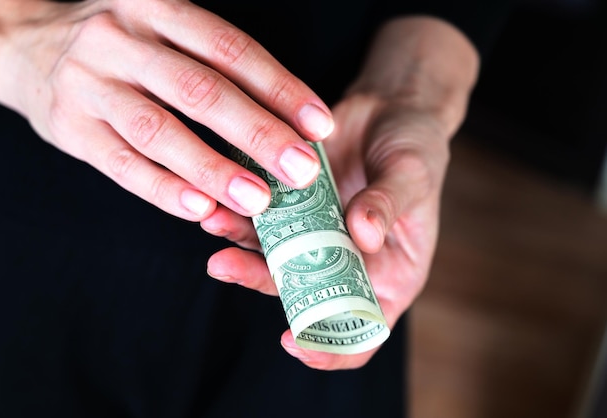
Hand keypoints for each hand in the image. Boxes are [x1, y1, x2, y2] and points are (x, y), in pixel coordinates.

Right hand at [0, 0, 333, 219]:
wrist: (26, 46)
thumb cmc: (121, 47)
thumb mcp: (161, 32)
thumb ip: (210, 68)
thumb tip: (281, 124)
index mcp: (157, 8)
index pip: (230, 49)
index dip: (280, 88)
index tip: (319, 125)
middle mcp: (122, 40)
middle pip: (201, 90)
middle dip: (258, 132)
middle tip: (302, 169)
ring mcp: (90, 84)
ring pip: (160, 131)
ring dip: (214, 168)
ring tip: (259, 199)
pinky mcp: (71, 129)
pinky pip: (123, 165)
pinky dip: (165, 189)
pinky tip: (201, 210)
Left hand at [203, 16, 479, 369]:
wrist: (391, 107)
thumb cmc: (417, 148)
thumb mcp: (413, 176)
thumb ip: (388, 205)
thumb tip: (363, 235)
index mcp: (387, 274)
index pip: (360, 332)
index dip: (328, 348)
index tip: (293, 339)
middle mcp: (346, 262)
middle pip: (302, 292)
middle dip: (261, 282)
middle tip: (226, 265)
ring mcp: (316, 234)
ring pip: (274, 254)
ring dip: (239, 245)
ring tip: (214, 221)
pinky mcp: (295, 204)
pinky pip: (265, 215)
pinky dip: (241, 210)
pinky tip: (219, 196)